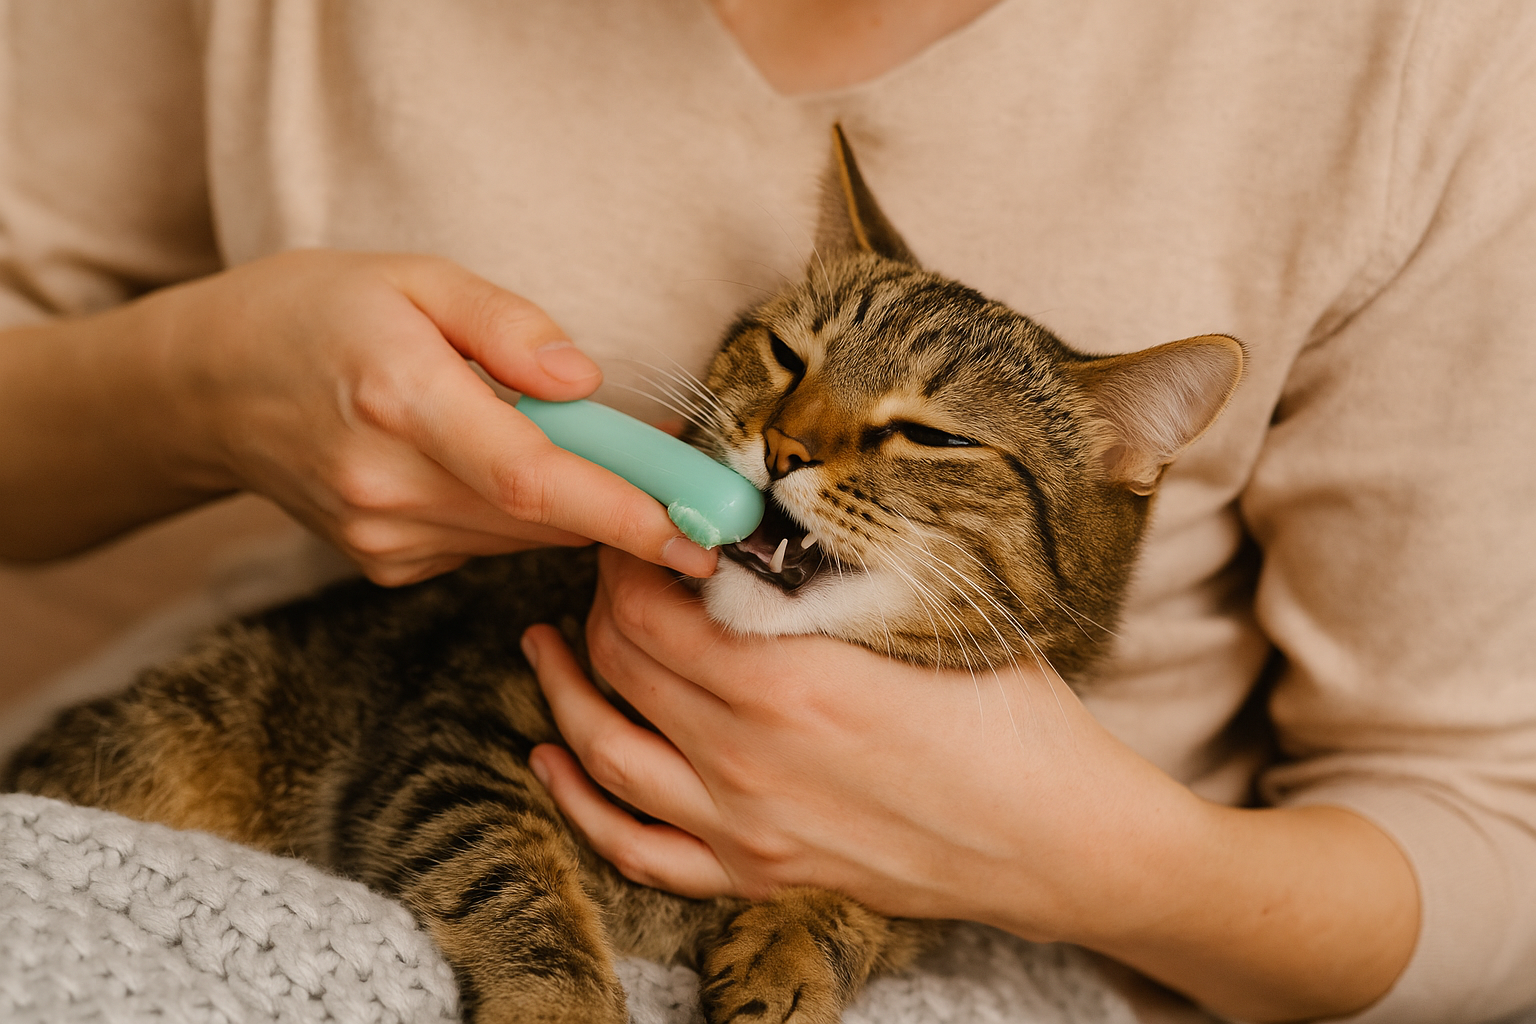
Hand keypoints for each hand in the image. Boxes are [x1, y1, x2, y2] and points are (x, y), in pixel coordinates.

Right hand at [137, 250, 714, 583]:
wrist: (208, 388)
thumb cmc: (315, 313)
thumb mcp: (413, 276)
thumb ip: (507, 326)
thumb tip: (589, 382)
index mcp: (399, 399)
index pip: (532, 478)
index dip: (626, 510)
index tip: (703, 533)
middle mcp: (389, 486)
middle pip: (545, 515)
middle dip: (627, 498)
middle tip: (682, 470)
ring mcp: (384, 537)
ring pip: (525, 535)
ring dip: (575, 502)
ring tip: (573, 444)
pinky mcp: (388, 564)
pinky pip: (489, 543)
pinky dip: (518, 512)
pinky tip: (491, 463)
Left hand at [524, 548, 1419, 1021]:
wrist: (1059, 839)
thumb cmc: (1010, 719)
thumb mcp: (925, 619)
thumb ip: (827, 576)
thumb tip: (756, 519)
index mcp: (784, 681)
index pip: (651, 604)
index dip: (627, 553)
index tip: (634, 523)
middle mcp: (745, 759)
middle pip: (621, 665)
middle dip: (598, 604)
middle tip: (607, 568)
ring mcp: (744, 827)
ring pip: (606, 754)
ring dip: (563, 691)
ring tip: (543, 646)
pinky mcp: (757, 875)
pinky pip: (638, 849)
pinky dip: (583, 803)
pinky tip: (556, 761)